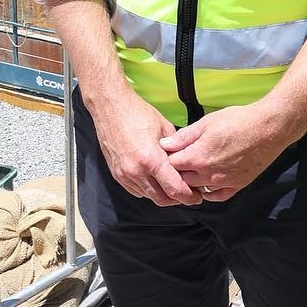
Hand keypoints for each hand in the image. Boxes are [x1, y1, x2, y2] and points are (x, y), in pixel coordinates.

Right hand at [88, 90, 200, 206]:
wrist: (110, 106)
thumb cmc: (137, 112)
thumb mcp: (164, 127)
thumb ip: (176, 149)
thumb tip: (186, 163)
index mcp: (151, 159)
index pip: (174, 189)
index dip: (189, 197)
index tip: (196, 197)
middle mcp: (136, 171)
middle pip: (162, 199)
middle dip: (177, 199)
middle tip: (187, 194)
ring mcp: (124, 174)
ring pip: (149, 196)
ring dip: (162, 194)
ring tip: (171, 185)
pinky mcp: (116, 173)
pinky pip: (136, 190)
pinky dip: (148, 190)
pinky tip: (154, 180)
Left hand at [158, 103, 289, 202]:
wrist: (269, 129)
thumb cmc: (238, 120)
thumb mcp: (207, 122)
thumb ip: (184, 136)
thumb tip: (165, 145)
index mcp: (198, 157)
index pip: (172, 166)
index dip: (167, 159)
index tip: (166, 153)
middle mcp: (209, 174)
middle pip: (183, 180)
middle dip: (177, 172)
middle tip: (177, 162)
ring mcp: (224, 182)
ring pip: (199, 190)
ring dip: (192, 183)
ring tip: (190, 172)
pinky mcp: (238, 185)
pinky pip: (218, 196)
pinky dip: (209, 193)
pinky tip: (207, 185)